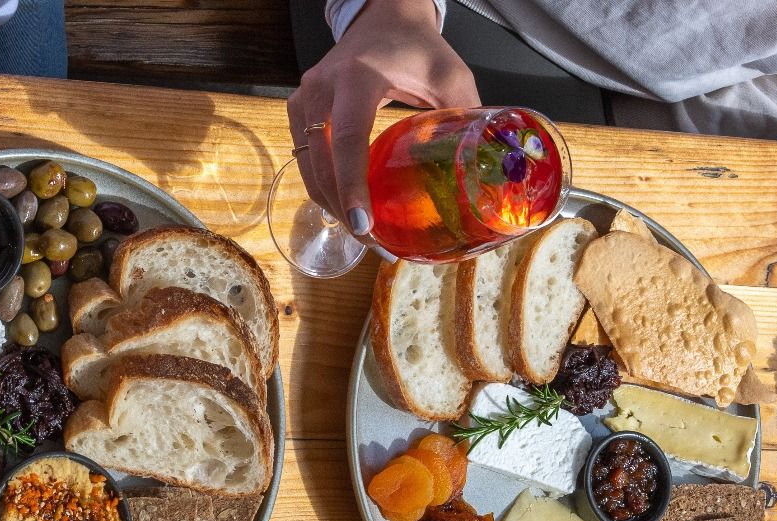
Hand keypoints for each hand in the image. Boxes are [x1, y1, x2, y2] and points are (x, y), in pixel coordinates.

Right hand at [286, 0, 478, 234]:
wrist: (382, 18)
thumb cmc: (416, 47)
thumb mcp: (449, 75)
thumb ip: (463, 116)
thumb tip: (478, 169)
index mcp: (356, 78)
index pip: (347, 138)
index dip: (353, 185)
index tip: (364, 225)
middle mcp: (320, 88)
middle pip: (321, 163)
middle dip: (343, 209)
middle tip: (373, 243)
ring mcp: (303, 99)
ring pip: (308, 166)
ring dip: (332, 203)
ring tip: (363, 233)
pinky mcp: (298, 110)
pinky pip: (307, 157)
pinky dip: (324, 186)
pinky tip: (348, 206)